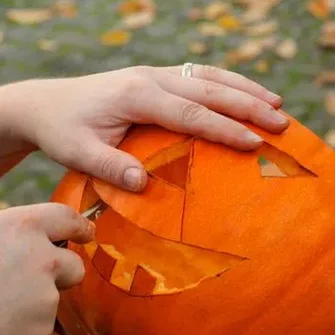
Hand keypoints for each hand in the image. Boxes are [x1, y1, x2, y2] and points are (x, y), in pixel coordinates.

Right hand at [0, 204, 94, 334]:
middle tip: (35, 282)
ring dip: (38, 305)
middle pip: (74, 264)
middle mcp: (39, 257)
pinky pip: (43, 326)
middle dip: (62, 274)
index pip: (66, 217)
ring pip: (55, 299)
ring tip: (3, 308)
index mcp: (21, 227)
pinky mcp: (40, 329)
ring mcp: (44, 296)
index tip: (85, 232)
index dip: (78, 226)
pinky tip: (4, 324)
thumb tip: (32, 235)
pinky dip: (29, 328)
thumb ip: (11, 236)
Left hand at [1, 64, 288, 190]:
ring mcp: (152, 74)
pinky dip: (223, 81)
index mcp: (135, 96)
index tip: (254, 143)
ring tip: (273, 101)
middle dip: (247, 105)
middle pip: (208, 89)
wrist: (45, 104)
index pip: (190, 114)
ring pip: (206, 75)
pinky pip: (195, 75)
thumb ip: (111, 167)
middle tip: (280, 121)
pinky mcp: (152, 78)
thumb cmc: (62, 129)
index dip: (224, 128)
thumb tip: (145, 184)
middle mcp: (148, 78)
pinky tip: (238, 90)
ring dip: (242, 87)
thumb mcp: (78, 153)